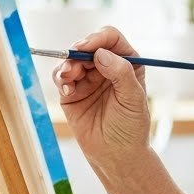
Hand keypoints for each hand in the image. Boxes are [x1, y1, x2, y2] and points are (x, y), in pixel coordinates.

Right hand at [52, 26, 151, 170]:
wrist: (116, 155)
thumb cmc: (131, 128)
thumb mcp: (133, 99)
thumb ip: (121, 73)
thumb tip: (101, 53)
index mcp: (127, 63)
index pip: (111, 39)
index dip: (98, 38)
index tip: (87, 47)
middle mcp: (107, 66)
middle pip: (88, 45)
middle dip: (79, 51)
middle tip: (74, 63)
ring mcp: (88, 78)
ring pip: (72, 59)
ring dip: (67, 64)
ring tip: (69, 78)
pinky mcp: (72, 92)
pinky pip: (60, 76)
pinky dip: (60, 78)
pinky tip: (67, 90)